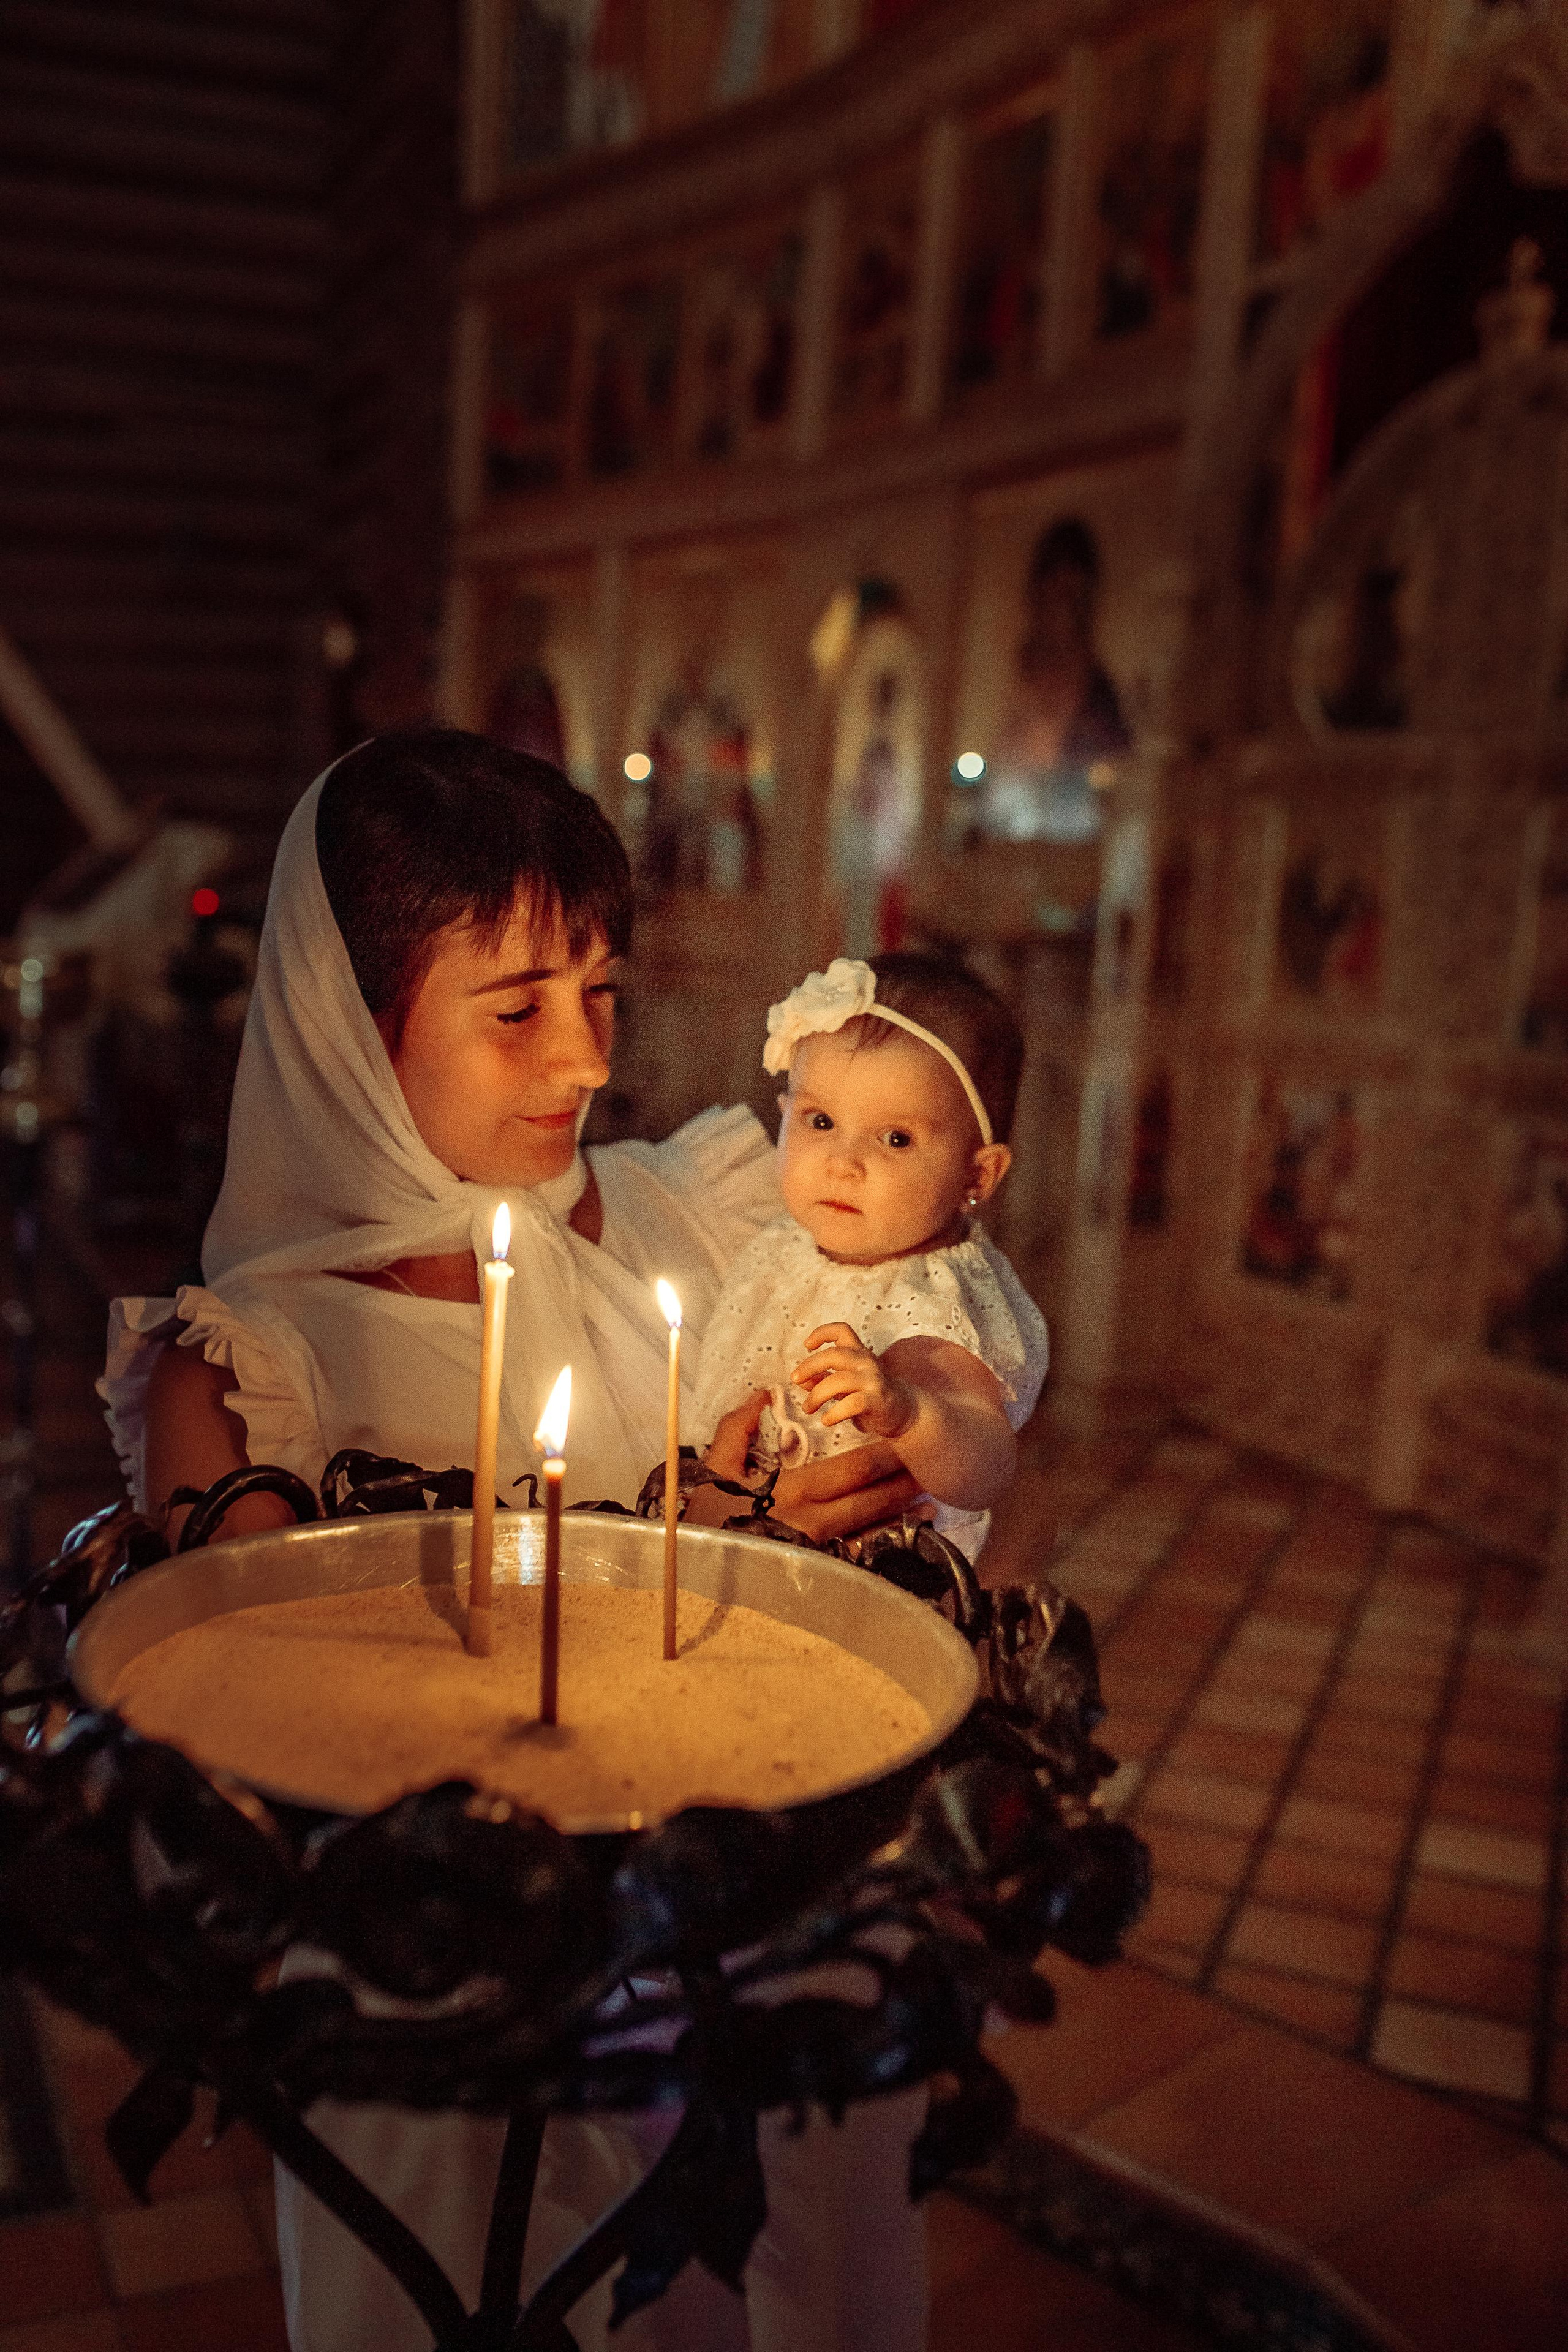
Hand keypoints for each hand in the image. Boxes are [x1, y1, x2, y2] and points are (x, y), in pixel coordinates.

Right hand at [690, 1387, 921, 1543]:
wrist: (701, 1556)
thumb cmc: (708, 1506)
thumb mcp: (717, 1462)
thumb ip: (740, 1425)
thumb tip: (765, 1395)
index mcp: (794, 1490)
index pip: (853, 1470)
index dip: (884, 1456)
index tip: (903, 1443)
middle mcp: (813, 1520)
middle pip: (871, 1499)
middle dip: (901, 1483)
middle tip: (927, 1469)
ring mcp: (817, 1546)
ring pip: (870, 1527)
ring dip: (901, 1514)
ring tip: (929, 1504)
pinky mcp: (815, 1562)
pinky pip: (856, 1550)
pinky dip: (882, 1540)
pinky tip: (903, 1533)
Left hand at [792, 1323, 913, 1439]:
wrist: (901, 1411)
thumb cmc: (868, 1394)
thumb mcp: (844, 1383)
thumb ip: (823, 1378)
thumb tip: (800, 1381)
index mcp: (858, 1352)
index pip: (842, 1330)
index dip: (822, 1332)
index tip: (807, 1345)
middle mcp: (866, 1361)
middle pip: (833, 1354)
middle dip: (809, 1366)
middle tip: (794, 1379)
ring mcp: (873, 1379)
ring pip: (838, 1381)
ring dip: (816, 1396)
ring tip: (807, 1408)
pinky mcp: (877, 1399)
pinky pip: (851, 1403)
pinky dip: (834, 1413)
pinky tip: (826, 1420)